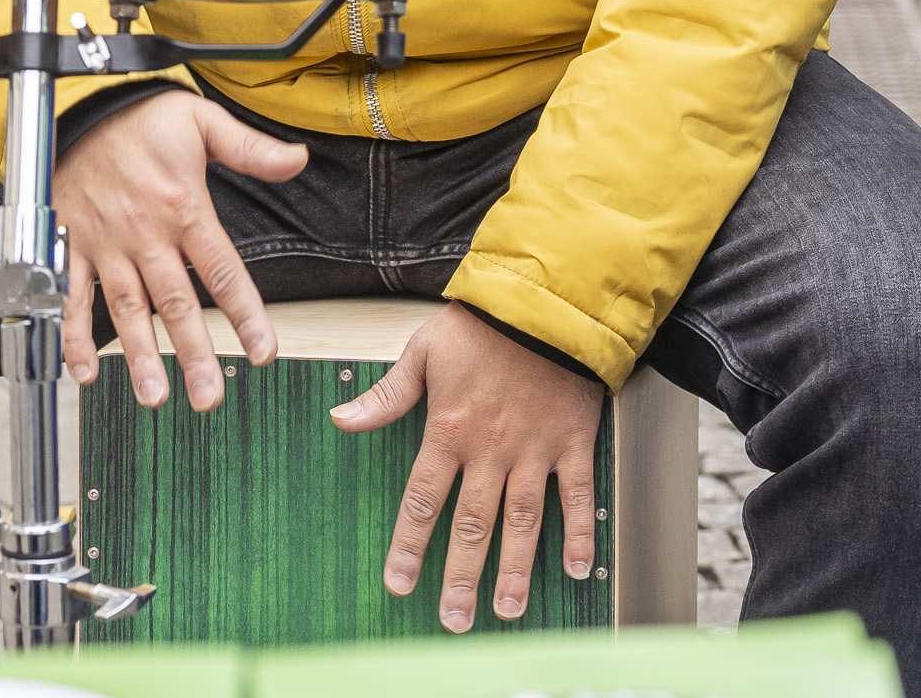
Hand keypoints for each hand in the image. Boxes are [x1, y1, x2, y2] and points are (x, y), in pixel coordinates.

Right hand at [50, 89, 304, 408]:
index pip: (222, 270)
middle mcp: (145, 233)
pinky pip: (73, 297)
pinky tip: (85, 372)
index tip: (263, 352)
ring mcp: (106, 244)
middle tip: (209, 398)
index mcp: (183, 207)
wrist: (79, 105)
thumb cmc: (142, 116)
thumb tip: (298, 159)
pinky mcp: (74, 247)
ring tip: (155, 397)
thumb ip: (251, 148)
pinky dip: (75, 337)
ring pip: (126, 310)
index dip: (245, 313)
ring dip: (140, 357)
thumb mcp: (202, 121)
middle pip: (174, 303)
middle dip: (193, 355)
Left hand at [331, 303, 603, 631]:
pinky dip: (579, 532)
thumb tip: (340, 419)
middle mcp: (491, 448)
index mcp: (449, 428)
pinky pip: (577, 494)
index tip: (400, 583)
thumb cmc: (482, 323)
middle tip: (455, 619)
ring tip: (507, 609)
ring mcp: (535, 448)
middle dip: (462, 576)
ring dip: (515, 568)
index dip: (409, 546)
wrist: (546, 300)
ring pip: (523, 520)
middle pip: (473, 524)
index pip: (422, 500)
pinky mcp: (572, 441)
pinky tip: (575, 568)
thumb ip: (387, 395)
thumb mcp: (424, 351)